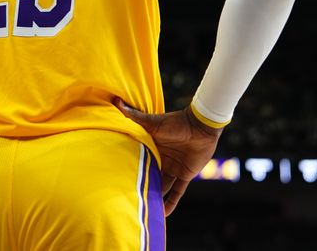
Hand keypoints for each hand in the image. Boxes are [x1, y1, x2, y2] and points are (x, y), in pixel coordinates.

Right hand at [114, 99, 222, 215]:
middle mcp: (160, 159)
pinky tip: (164, 214)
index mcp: (150, 147)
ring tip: (142, 211)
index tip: (114, 180)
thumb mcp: (152, 122)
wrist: (201, 126)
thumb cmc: (175, 122)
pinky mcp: (185, 175)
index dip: (128, 170)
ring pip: (161, 187)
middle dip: (140, 187)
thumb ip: (134, 116)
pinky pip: (177, 192)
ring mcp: (173, 168)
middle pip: (148, 176)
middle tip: (127, 201)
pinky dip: (171, 202)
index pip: (138, 161)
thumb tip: (115, 101)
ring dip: (154, 198)